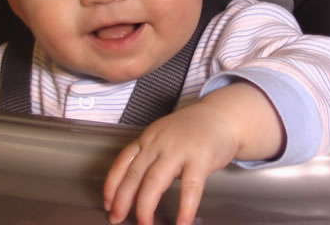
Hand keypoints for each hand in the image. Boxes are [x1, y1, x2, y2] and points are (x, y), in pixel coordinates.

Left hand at [103, 100, 238, 224]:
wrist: (221, 116)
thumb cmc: (192, 130)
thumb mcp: (163, 135)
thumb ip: (149, 154)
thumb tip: (134, 186)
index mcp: (148, 138)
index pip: (122, 162)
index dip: (112, 184)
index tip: (107, 203)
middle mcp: (159, 143)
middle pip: (134, 175)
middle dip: (123, 200)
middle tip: (117, 219)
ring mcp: (179, 150)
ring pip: (154, 182)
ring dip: (146, 207)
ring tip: (144, 224)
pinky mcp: (200, 159)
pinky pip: (190, 188)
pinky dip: (185, 209)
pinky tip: (182, 223)